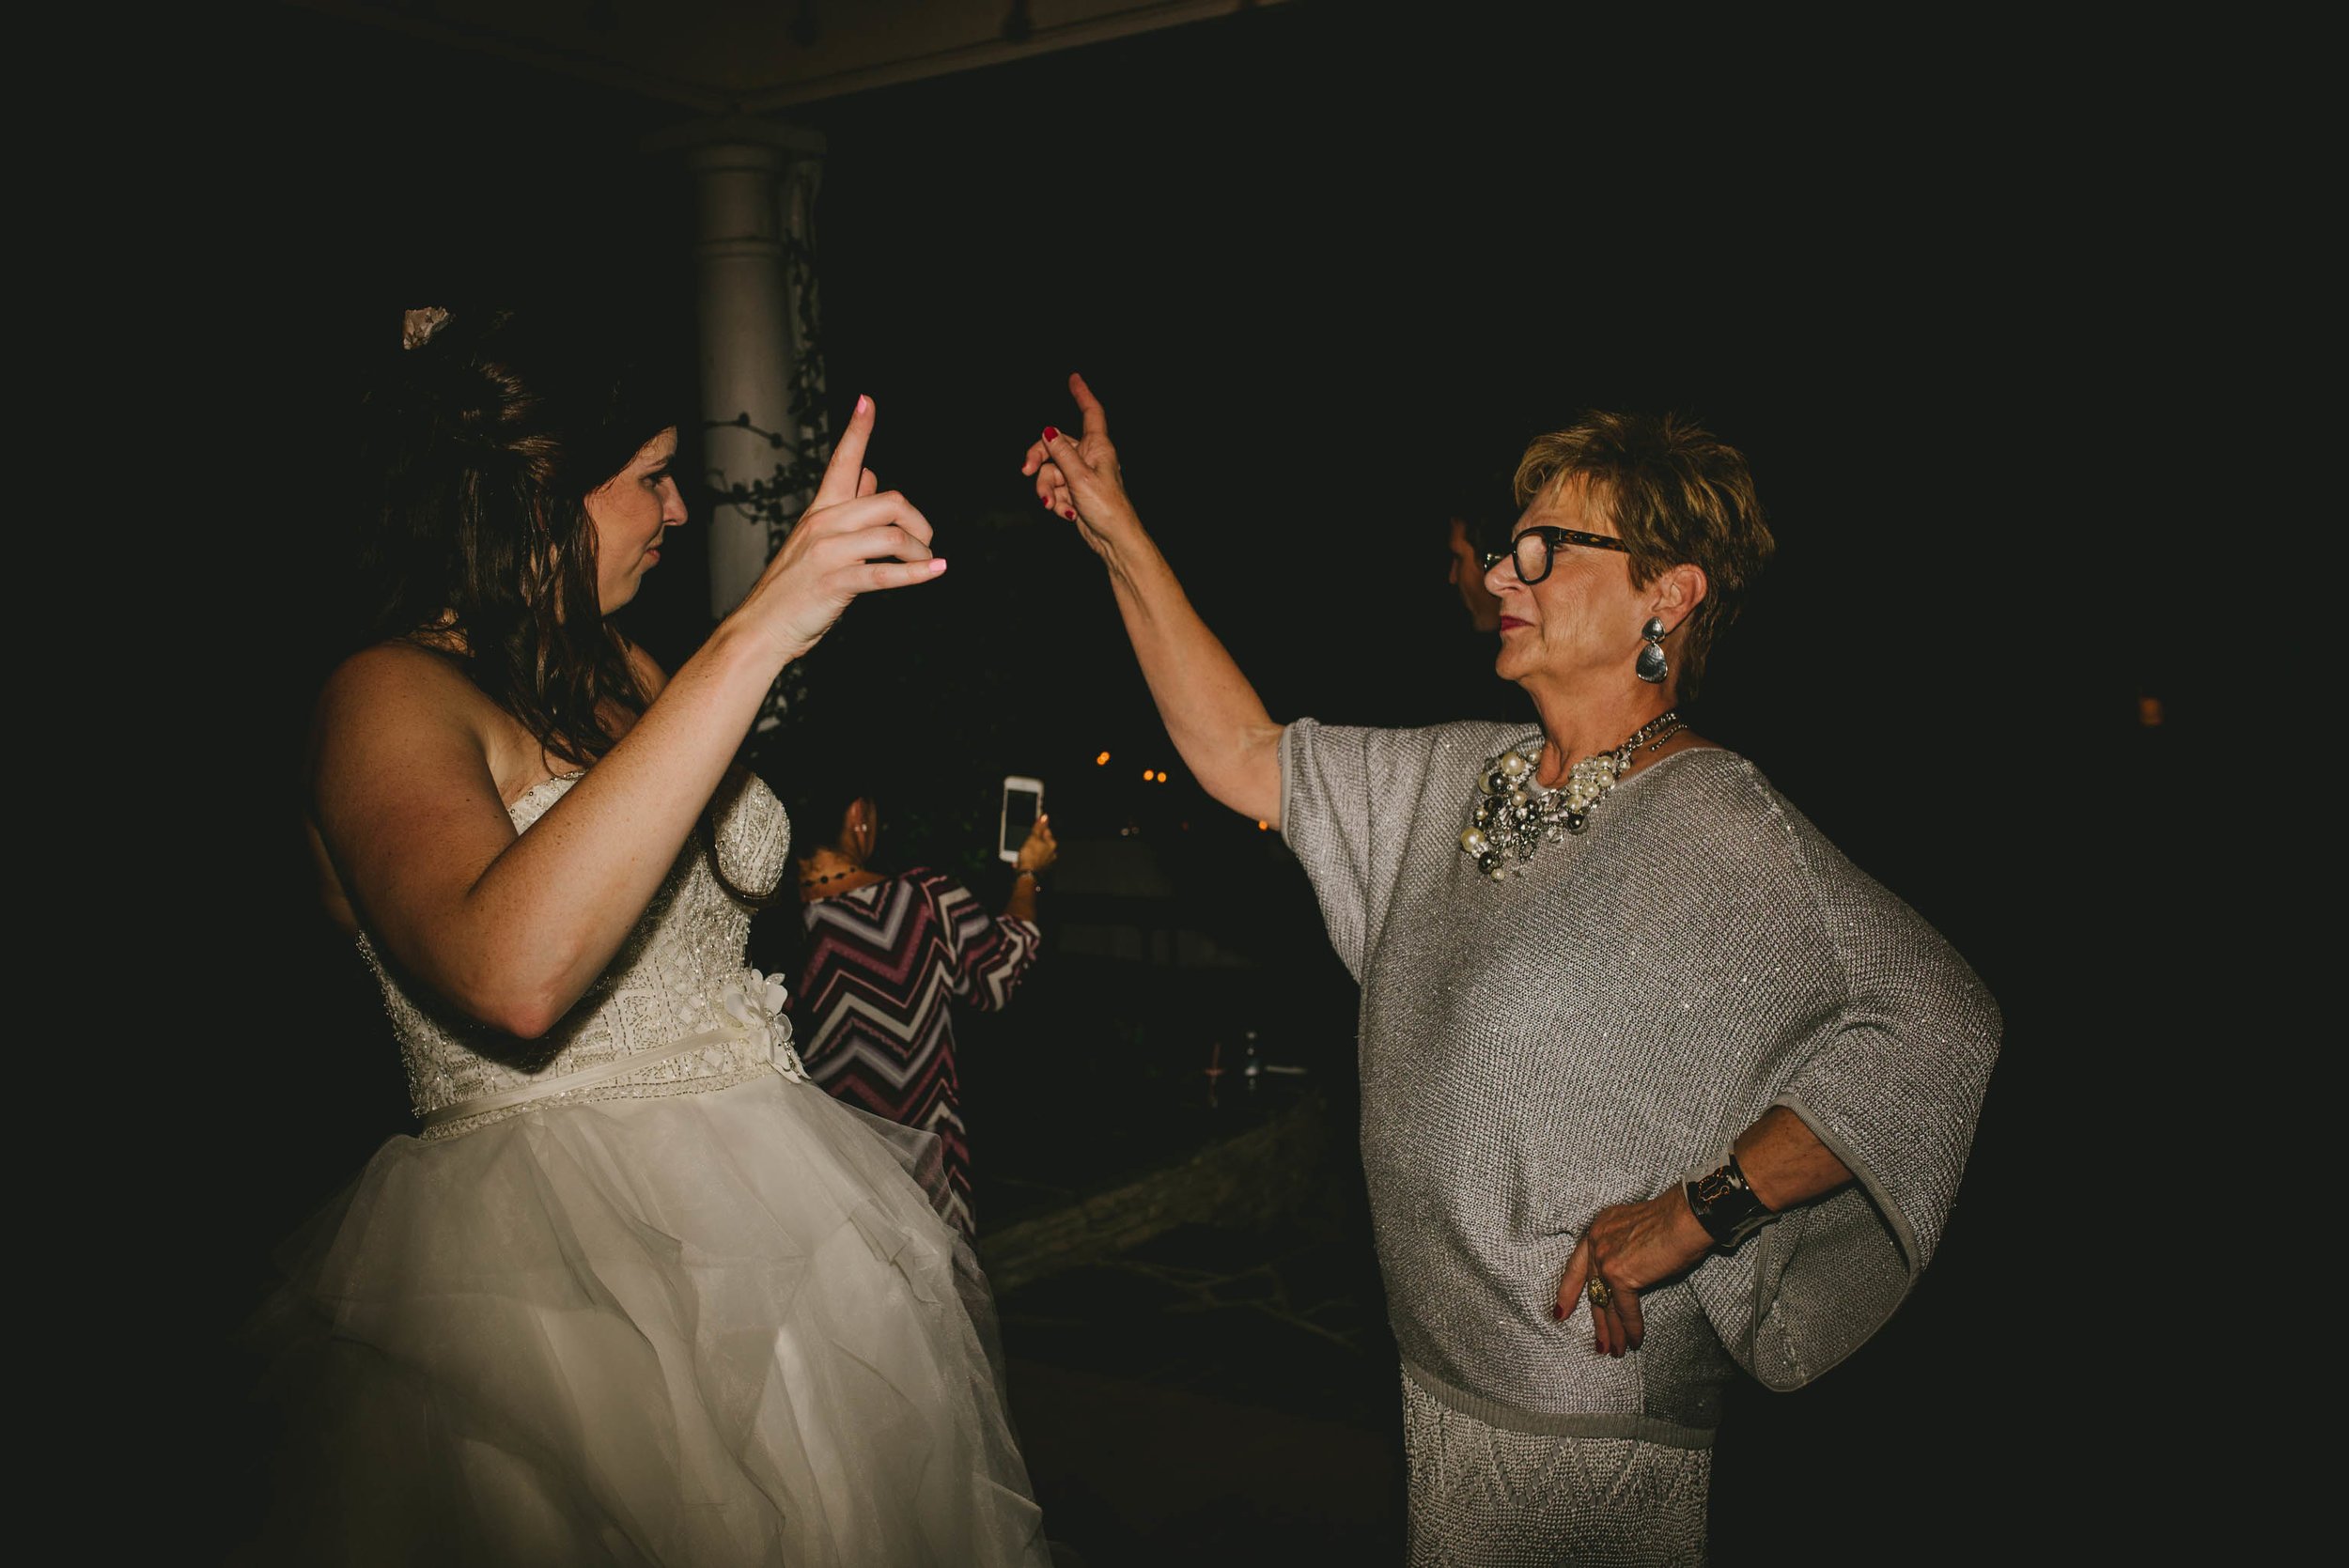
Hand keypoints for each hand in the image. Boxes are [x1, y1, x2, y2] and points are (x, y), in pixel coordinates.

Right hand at [734, 395, 943, 661]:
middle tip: (926, 542)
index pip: (842, 461)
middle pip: (890, 502)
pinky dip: (917, 573)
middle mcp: (824, 524)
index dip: (857, 430)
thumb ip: (847, 507)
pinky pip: (886, 573)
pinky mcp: (835, 582)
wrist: (762, 626)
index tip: (868, 400)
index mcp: (821, 510)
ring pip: (893, 536)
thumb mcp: (817, 539)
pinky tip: (935, 571)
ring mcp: (829, 552)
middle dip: (919, 522)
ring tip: (926, 565)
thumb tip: (871, 472)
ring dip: (920, 552)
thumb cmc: (795, 587)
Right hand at [1014, 814, 1057, 875]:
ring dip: (1028, 852)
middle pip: (1041, 842)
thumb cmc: (1030, 856)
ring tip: (1022, 853)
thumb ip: (1039, 827)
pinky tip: (1021, 861)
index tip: (1033, 828)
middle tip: (1025, 843)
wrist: (1027, 874)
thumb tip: (1045, 817)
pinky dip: (1027, 860)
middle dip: (1032, 842)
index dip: (1038, 829)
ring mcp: (1047, 861)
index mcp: (1052, 844)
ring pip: (1036, 852)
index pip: (1046, 831)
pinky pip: (1033, 861)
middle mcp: (1052, 853)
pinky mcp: (1041, 868)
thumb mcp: (1033, 837)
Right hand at [1020, 372, 1138, 560]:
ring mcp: (1080, 475)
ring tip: (1053, 505)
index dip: (1082, 394)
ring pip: (1050, 471)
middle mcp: (1089, 457)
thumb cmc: (1107, 507)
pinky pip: (1054, 489)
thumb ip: (1061, 453)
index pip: (1091, 412)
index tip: (1074, 377)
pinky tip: (1066, 513)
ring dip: (1046, 489)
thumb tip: (1048, 431)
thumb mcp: (1080, 477)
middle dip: (1038, 459)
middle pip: (1054, 445)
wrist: (1113, 539)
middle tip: (1025, 471)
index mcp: (1097, 447)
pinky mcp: (1074, 492)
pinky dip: (1055, 500)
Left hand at [1555, 1187, 1714, 1357]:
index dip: (1568, 1291)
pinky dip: (1632, 1327)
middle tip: (1599, 1345)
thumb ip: (1625, 1253)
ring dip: (1613, 1331)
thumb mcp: (1637, 1233)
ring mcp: (1605, 1258)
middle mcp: (1596, 1241)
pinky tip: (1634, 1341)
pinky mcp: (1620, 1274)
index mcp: (1599, 1228)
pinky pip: (1625, 1308)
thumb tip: (1631, 1280)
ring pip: (1606, 1303)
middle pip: (1593, 1289)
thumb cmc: (1674, 1221)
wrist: (1688, 1216)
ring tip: (1615, 1351)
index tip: (1560, 1312)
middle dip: (1597, 1321)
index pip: (1577, 1265)